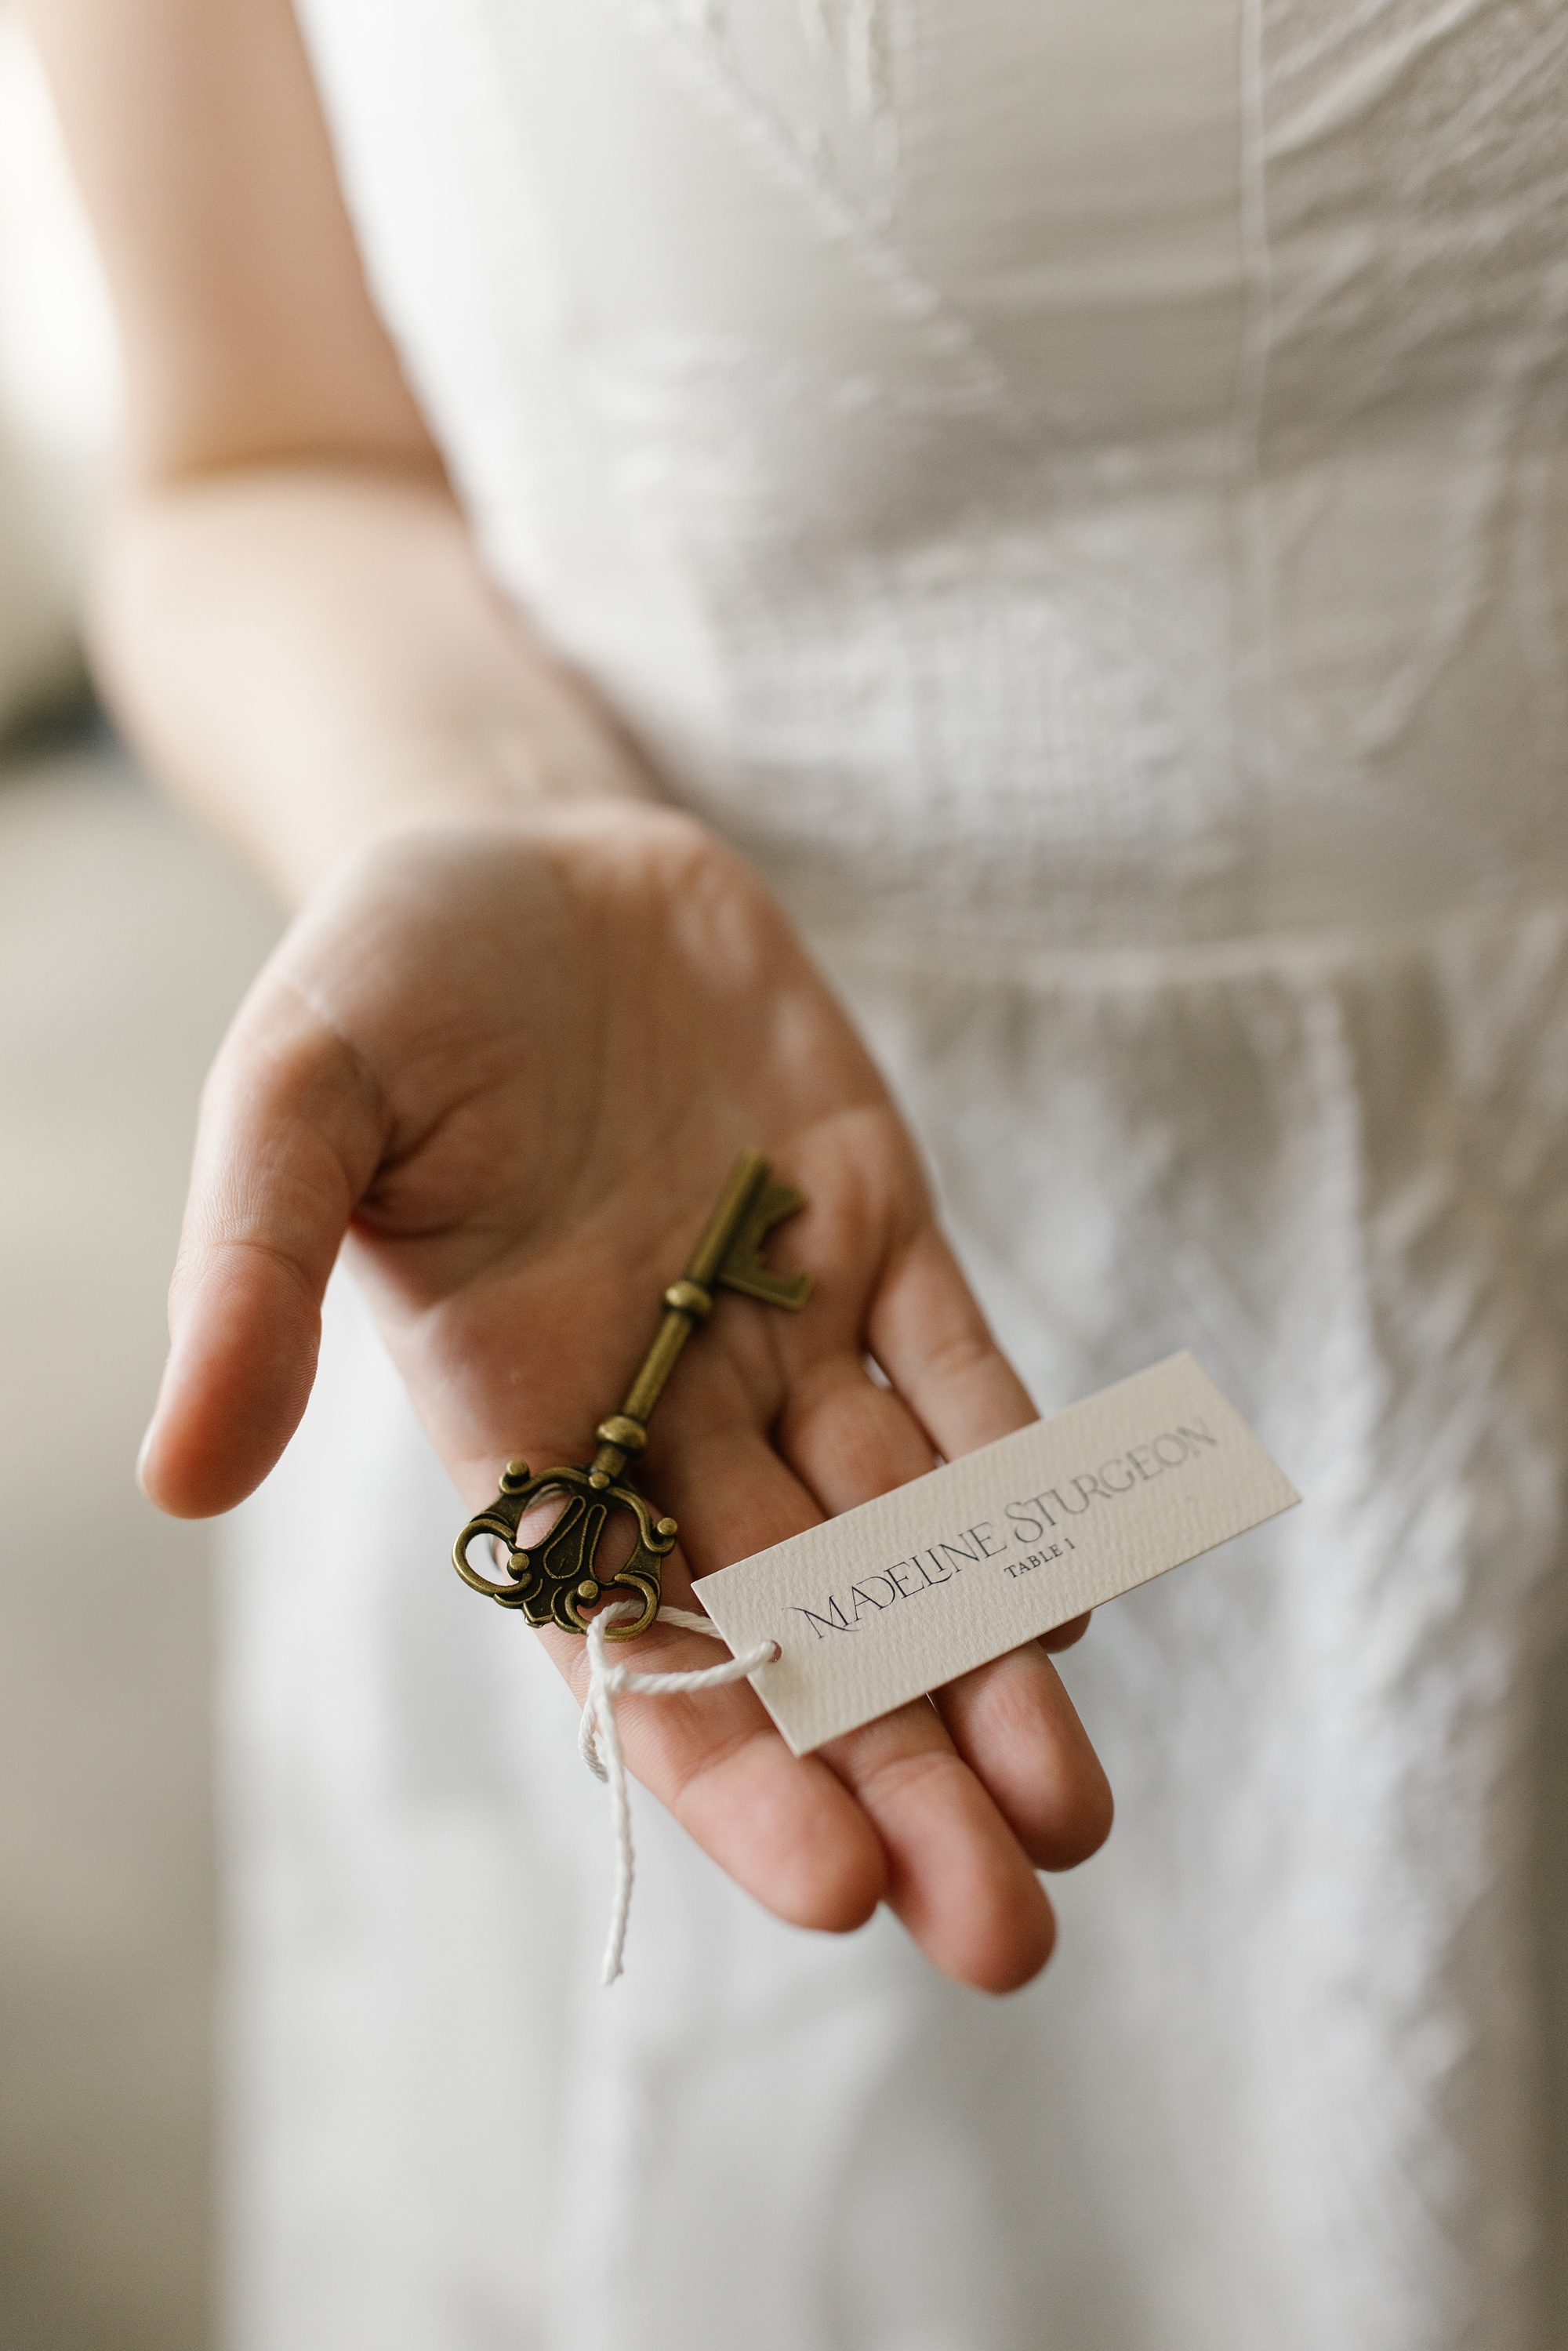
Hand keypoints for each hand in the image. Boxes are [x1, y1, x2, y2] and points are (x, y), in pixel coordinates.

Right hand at [140, 808, 1110, 1989]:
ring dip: (986, 1667)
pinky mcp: (874, 1223)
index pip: (632, 1635)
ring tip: (1074, 1820)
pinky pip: (956, 1369)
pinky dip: (1012, 1475)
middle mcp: (663, 1401)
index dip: (733, 1768)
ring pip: (903, 1530)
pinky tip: (1068, 1591)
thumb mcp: (295, 1101)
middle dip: (900, 1771)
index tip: (840, 1891)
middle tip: (1013, 1931)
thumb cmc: (384, 975)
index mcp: (519, 1417)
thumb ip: (256, 1282)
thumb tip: (176, 1481)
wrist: (516, 842)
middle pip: (796, 1626)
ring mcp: (781, 1319)